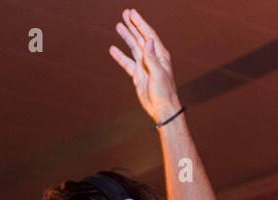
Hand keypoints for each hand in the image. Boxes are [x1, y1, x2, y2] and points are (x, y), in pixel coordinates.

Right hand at [108, 9, 180, 124]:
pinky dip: (120, 56)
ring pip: (133, 47)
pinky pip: (127, 62)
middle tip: (125, 13)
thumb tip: (148, 40)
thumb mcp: (158, 73)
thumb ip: (151, 57)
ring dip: (126, 36)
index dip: (140, 23)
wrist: (161, 108)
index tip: (132, 13)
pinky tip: (113, 49)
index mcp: (159, 54)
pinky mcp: (137, 75)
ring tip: (118, 26)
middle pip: (140, 37)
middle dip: (133, 25)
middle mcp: (152, 57)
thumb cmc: (164, 91)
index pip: (148, 34)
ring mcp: (144, 66)